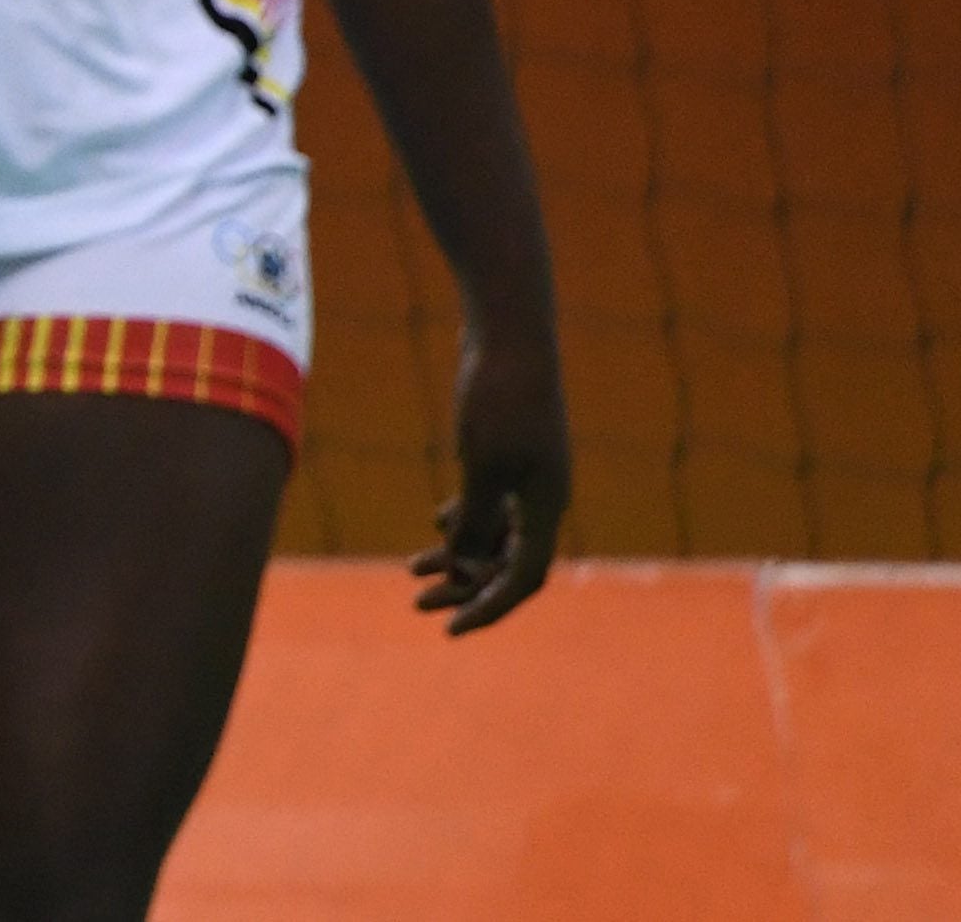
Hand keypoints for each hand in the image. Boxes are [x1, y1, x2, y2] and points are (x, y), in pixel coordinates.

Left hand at [412, 325, 568, 633]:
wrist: (509, 330)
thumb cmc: (498, 396)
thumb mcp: (480, 464)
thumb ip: (474, 518)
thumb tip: (464, 564)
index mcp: (547, 506)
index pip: (523, 578)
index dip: (488, 608)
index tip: (449, 630)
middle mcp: (545, 495)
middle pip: (507, 561)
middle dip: (464, 586)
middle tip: (417, 603)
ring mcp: (530, 471)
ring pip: (497, 531)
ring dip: (459, 554)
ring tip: (413, 570)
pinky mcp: (512, 448)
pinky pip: (494, 501)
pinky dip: (466, 518)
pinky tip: (437, 524)